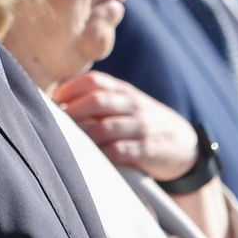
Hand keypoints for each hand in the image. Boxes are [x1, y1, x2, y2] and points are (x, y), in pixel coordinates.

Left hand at [53, 71, 200, 181]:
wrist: (185, 146)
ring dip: (83, 135)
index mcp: (125, 92)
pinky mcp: (148, 151)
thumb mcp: (128, 105)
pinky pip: (121, 151)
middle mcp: (133, 106)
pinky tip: (91, 157)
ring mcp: (142, 128)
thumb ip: (100, 101)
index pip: (95, 81)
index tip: (51, 101)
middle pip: (97, 101)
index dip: (70, 88)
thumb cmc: (143, 125)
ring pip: (106, 127)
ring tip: (66, 142)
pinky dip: (103, 154)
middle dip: (71, 112)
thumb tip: (57, 102)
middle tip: (53, 124)